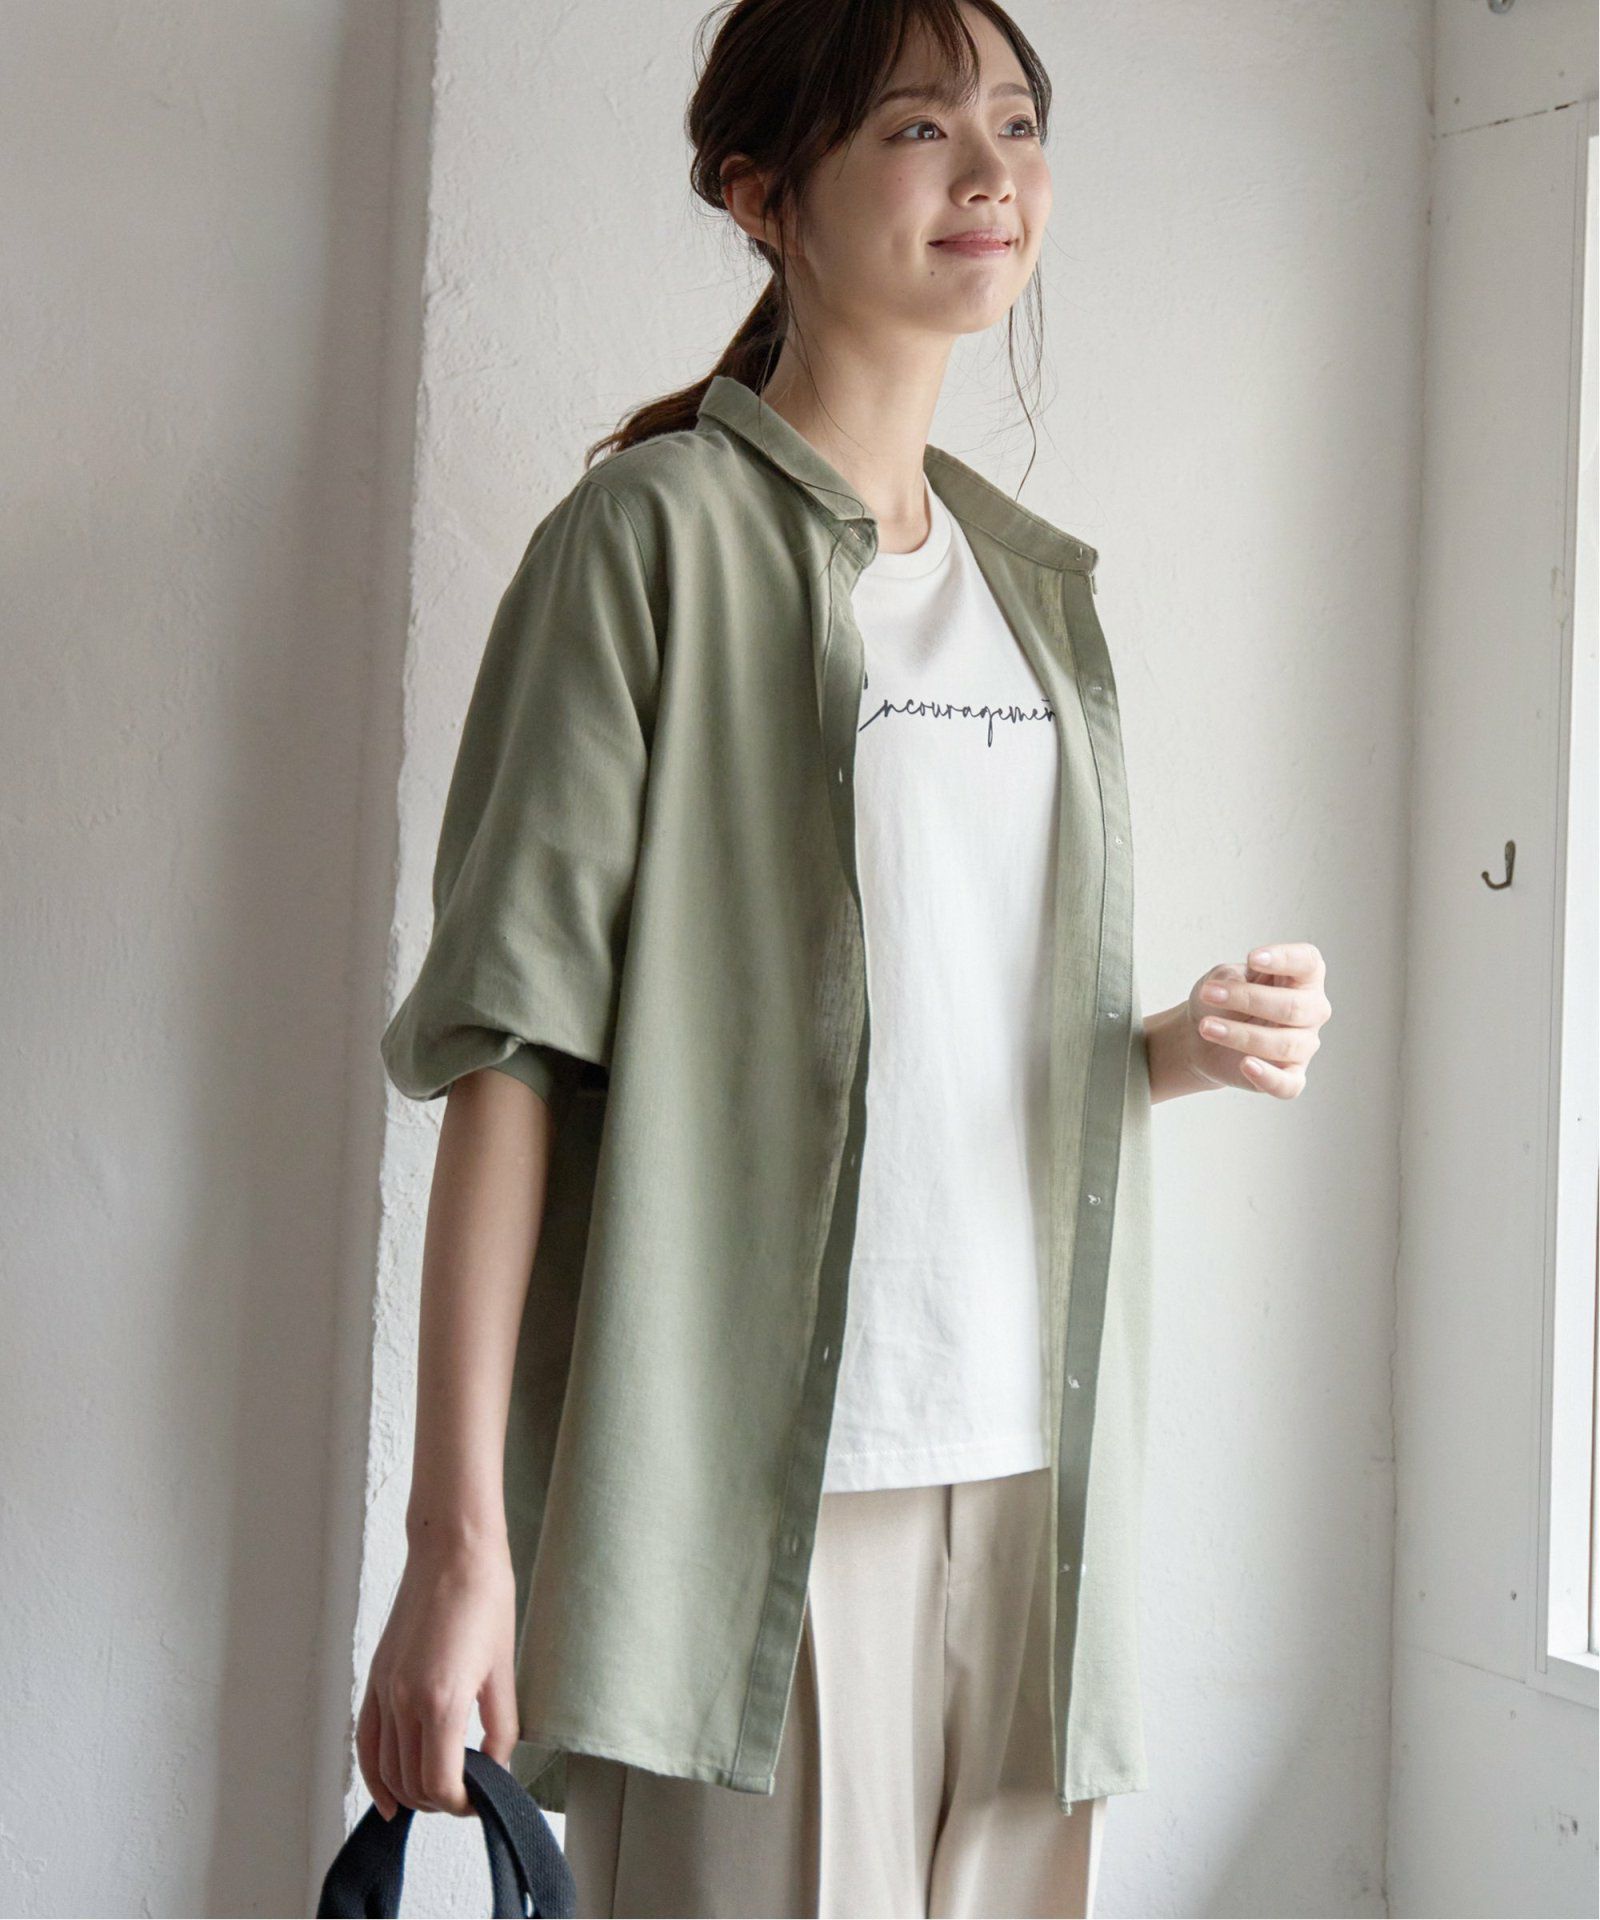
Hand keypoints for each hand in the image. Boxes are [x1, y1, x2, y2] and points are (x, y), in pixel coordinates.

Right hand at [356, 1532, 519, 1819]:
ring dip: (412, 1791)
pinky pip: (366, 1741)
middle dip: (441, 1801)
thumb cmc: (485, 1598)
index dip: (463, 1804)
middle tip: (469, 1792)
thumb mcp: (503, 1671)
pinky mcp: (375, 1678)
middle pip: (412, 1785)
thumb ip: (500, 1729)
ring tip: (441, 1788)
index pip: (441, 1786)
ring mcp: (384, 1690)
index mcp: (442, 1702)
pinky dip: (375, 1775)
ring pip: (387, 1770)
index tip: (481, 1799)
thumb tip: (496, 1769)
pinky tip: (389, 1796)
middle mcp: (404, 1702)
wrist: (454, 1550)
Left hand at [1181, 941, 1330, 1098]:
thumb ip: (1232, 979)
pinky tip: (1246, 1065)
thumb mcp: (1220, 979)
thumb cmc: (1220, 1001)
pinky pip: (1288, 1085)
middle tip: (1209, 994)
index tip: (1251, 958)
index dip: (1285, 959)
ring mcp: (1303, 1045)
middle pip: (1293, 1007)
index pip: (1308, 962)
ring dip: (1241, 1035)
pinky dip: (1269, 1077)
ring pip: (1284, 1044)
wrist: (1199, 1036)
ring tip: (1206, 1027)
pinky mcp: (1289, 1076)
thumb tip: (1238, 987)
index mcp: (1302, 978)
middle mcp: (1311, 1011)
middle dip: (1248, 1000)